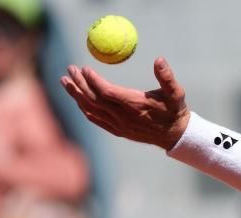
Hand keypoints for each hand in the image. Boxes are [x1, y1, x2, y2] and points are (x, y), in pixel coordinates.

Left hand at [60, 57, 190, 149]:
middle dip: (79, 83)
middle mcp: (123, 117)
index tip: (85, 67)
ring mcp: (118, 125)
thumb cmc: (174, 110)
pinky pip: (95, 119)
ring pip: (91, 109)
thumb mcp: (175, 92)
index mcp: (134, 105)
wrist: (174, 134)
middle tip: (70, 69)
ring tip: (65, 81)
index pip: (106, 92)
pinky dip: (84, 108)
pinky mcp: (117, 130)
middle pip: (94, 99)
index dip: (93, 80)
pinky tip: (78, 99)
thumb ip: (166, 77)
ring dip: (76, 95)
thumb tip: (159, 60)